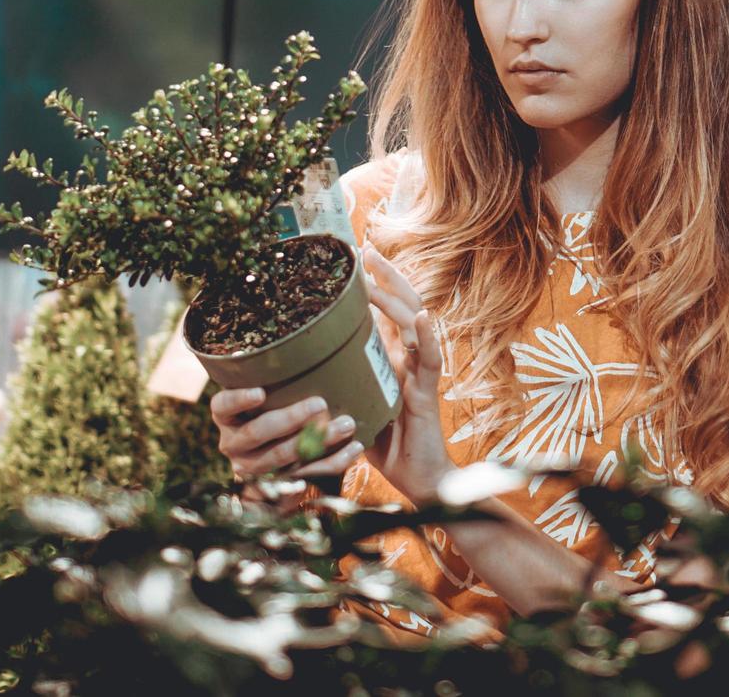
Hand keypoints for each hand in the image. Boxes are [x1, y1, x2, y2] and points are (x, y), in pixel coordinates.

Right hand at [209, 387, 364, 480]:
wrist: (266, 462)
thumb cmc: (267, 409)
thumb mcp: (259, 394)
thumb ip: (263, 375)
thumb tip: (272, 344)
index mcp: (226, 417)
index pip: (223, 406)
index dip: (239, 400)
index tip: (260, 392)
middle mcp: (233, 444)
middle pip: (258, 432)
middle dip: (290, 418)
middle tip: (320, 403)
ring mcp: (254, 467)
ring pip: (284, 456)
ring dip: (318, 440)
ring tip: (346, 423)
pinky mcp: (278, 484)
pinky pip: (308, 474)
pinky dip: (334, 461)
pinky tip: (354, 448)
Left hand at [360, 242, 454, 505]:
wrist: (415, 480)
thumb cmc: (382, 444)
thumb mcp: (352, 403)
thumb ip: (337, 380)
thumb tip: (298, 362)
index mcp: (392, 359)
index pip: (387, 311)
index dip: (377, 282)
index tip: (359, 256)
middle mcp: (408, 359)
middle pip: (403, 305)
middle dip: (387, 276)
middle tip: (366, 250)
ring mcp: (420, 373)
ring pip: (416, 323)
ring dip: (397, 296)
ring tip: (378, 274)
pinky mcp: (429, 393)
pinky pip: (430, 360)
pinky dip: (425, 337)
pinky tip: (419, 317)